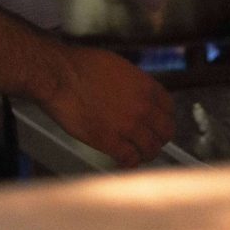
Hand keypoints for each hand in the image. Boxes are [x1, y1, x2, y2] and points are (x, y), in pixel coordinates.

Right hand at [43, 45, 174, 167]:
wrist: (60, 75)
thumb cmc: (82, 66)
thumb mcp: (118, 66)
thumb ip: (134, 84)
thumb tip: (138, 96)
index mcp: (145, 86)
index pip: (169, 108)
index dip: (163, 118)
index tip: (156, 123)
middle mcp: (142, 107)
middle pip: (165, 132)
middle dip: (158, 138)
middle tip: (148, 141)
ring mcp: (128, 126)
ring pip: (150, 149)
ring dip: (144, 153)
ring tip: (135, 153)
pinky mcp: (110, 141)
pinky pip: (129, 159)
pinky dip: (128, 162)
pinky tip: (121, 160)